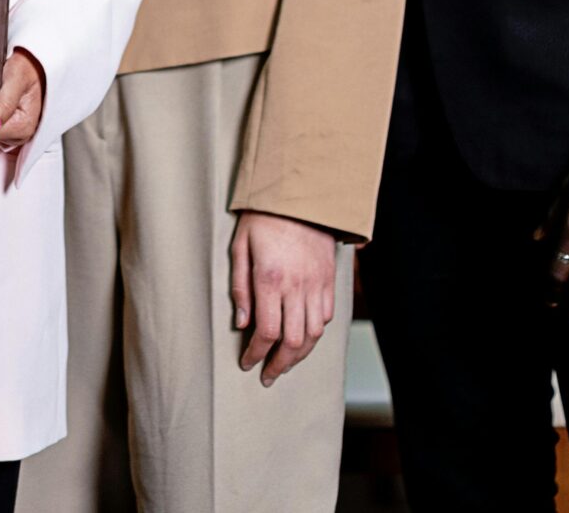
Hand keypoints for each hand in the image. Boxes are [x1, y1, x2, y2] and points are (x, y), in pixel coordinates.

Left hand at [230, 211, 339, 385]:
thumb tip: (242, 323)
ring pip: (313, 334)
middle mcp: (297, 285)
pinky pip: (326, 316)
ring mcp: (316, 283)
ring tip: (285, 364)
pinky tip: (303, 338)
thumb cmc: (263, 219)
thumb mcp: (240, 248)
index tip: (247, 363)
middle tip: (268, 374)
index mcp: (270, 278)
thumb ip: (240, 288)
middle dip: (279, 364)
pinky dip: (315, 333)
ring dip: (300, 355)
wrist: (299, 195)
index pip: (266, 331)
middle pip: (293, 341)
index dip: (256, 354)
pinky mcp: (329, 279)